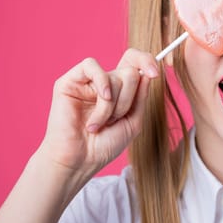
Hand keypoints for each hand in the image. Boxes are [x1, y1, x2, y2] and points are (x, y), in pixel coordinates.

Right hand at [38, 49, 158, 176]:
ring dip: (112, 105)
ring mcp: (86, 82)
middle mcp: (103, 83)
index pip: (134, 62)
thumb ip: (141, 96)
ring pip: (115, 75)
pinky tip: (102, 98)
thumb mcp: (133, 121)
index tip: (154, 74)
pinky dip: (102, 83)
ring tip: (100, 122)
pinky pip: (91, 66)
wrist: (79, 161)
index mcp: (119, 90)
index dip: (146, 61)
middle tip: (114, 120)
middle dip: (127, 100)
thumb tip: (147, 72)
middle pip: (129, 72)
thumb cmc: (104, 145)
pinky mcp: (69, 82)